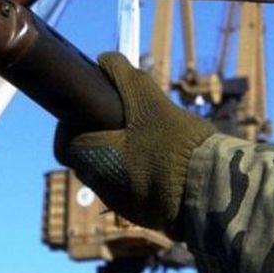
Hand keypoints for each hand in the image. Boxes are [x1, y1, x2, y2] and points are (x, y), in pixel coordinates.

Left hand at [54, 52, 216, 234]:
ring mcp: (123, 204)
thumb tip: (105, 59)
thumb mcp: (147, 98)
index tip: (92, 107)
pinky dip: (143, 172)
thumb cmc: (174, 143)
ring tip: (153, 136)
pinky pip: (135, 188)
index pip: (65, 142)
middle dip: (103, 136)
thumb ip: (122, 74)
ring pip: (113, 172)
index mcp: (92, 160)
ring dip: (124, 154)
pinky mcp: (146, 214)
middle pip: (91, 156)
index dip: (74, 122)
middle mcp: (101, 187)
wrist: (208, 191)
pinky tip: (167, 159)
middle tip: (129, 117)